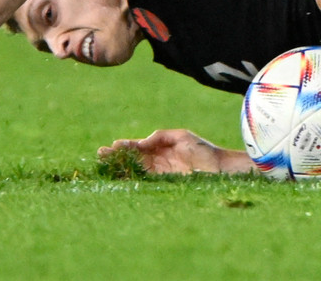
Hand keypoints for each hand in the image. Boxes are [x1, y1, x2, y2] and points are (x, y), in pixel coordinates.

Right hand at [98, 129, 254, 175]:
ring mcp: (160, 172)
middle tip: (100, 154)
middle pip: (133, 158)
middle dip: (117, 156)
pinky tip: (122, 175)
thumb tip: (142, 142)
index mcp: (161, 147)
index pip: (139, 146)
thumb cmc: (203, 150)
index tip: (112, 145)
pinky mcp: (165, 183)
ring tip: (105, 163)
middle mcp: (158, 161)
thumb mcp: (182, 136)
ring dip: (121, 167)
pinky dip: (133, 178)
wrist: (220, 168)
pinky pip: (146, 180)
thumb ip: (161, 137)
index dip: (125, 146)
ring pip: (136, 169)